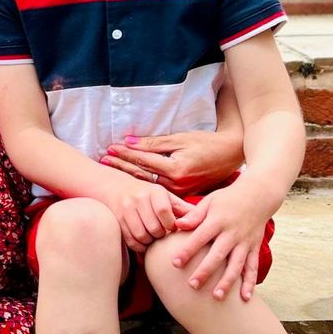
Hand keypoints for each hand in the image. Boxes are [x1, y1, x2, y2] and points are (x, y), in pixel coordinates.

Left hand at [101, 130, 243, 196]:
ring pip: (147, 184)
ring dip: (128, 175)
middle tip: (103, 160)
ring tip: (110, 169)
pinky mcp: (182, 194)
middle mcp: (176, 184)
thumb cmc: (206, 143)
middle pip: (141, 175)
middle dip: (120, 166)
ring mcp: (179, 192)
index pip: (142, 161)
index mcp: (176, 169)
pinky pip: (157, 190)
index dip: (124, 154)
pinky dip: (142, 183)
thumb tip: (129, 141)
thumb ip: (153, 144)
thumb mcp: (180, 139)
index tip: (109, 148)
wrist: (230, 155)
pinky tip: (129, 180)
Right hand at [101, 171, 192, 252]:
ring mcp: (126, 209)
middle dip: (160, 236)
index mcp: (155, 192)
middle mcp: (139, 198)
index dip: (170, 225)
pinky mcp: (118, 220)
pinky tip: (144, 243)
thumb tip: (207, 219)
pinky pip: (131, 240)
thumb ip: (183, 209)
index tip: (172, 229)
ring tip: (154, 239)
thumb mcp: (166, 197)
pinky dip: (139, 246)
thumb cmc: (149, 195)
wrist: (118, 188)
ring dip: (149, 242)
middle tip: (163, 236)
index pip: (164, 211)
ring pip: (141, 235)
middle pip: (154, 227)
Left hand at [170, 177, 275, 300]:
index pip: (200, 237)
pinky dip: (250, 283)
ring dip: (227, 282)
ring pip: (236, 265)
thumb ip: (194, 215)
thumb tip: (177, 225)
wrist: (259, 194)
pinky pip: (253, 267)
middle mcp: (232, 233)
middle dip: (205, 271)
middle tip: (192, 285)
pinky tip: (245, 298)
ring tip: (217, 297)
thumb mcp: (210, 201)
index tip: (174, 263)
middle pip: (218, 255)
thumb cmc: (228, 198)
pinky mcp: (254, 248)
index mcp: (218, 220)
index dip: (187, 250)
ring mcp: (245, 242)